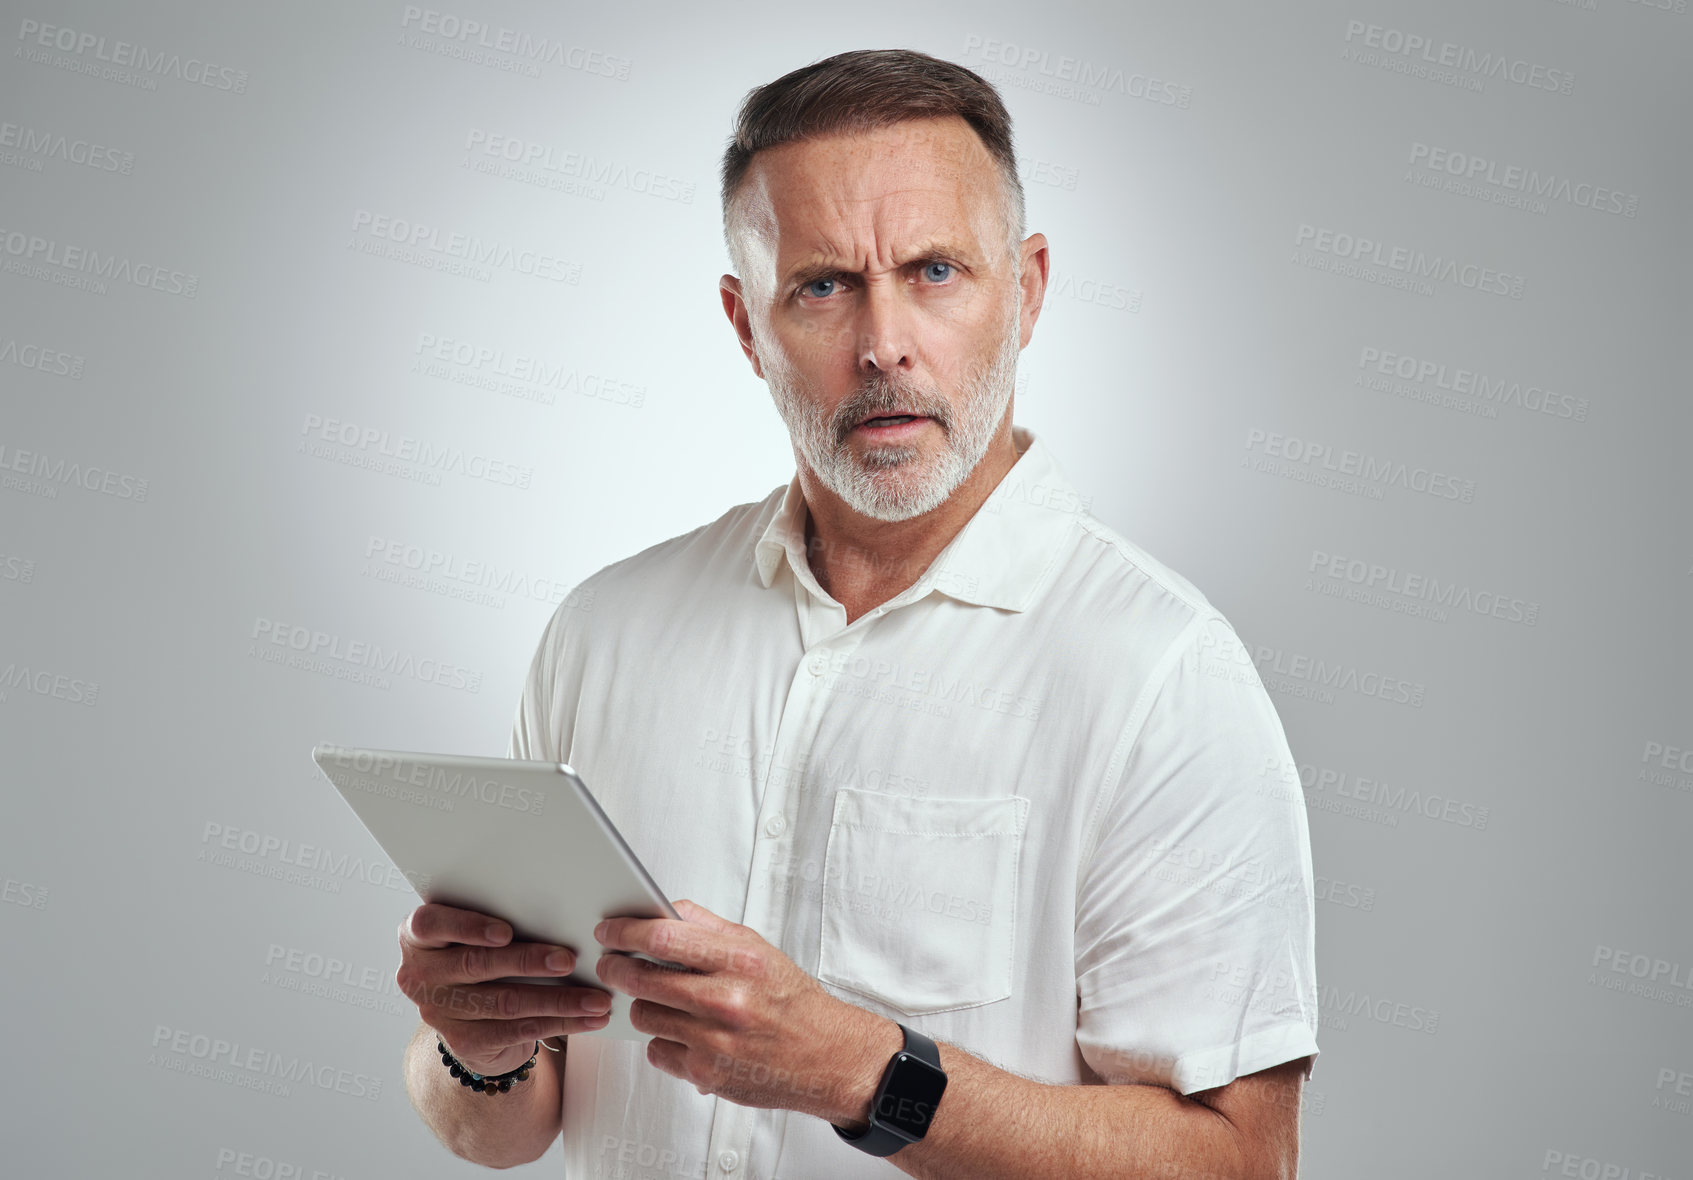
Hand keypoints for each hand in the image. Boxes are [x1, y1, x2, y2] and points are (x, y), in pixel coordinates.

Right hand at [397, 902, 614, 1075]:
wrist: (467, 1015)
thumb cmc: (479, 954)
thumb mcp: (475, 933)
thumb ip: (496, 920)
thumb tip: (558, 909)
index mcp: (417, 937)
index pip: (429, 924)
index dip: (467, 927)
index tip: (506, 931)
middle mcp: (420, 975)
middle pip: (475, 965)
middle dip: (528, 961)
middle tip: (568, 959)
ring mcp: (439, 1011)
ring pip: (505, 1002)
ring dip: (558, 999)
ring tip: (596, 997)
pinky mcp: (464, 1041)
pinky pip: (519, 1030)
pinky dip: (561, 1022)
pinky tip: (588, 1018)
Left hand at [593, 899, 896, 1121]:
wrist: (825, 1055)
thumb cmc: (791, 1001)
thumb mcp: (758, 950)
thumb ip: (709, 928)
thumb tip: (665, 911)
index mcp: (739, 961)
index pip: (665, 936)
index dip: (626, 931)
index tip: (609, 930)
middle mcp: (725, 1000)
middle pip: (643, 978)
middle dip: (617, 968)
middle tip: (612, 964)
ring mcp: (713, 1040)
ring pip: (644, 1015)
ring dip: (644, 1005)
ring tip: (660, 1000)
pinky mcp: (706, 1073)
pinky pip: (657, 1051)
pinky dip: (663, 1042)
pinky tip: (683, 1034)